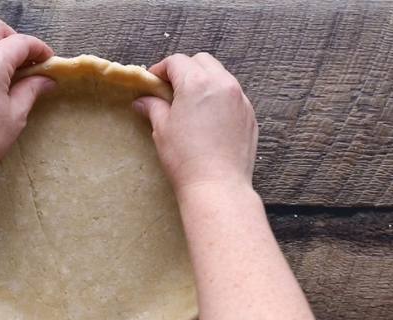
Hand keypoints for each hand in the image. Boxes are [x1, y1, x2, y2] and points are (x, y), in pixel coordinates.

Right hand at [132, 53, 258, 194]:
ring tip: (190, 104)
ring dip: (203, 81)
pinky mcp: (249, 113)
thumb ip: (154, 108)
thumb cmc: (185, 158)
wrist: (217, 184)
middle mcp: (222, 83)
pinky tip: (208, 118)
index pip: (177, 62)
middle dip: (185, 69)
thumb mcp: (162, 130)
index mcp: (196, 83)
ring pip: (220, 75)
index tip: (152, 82)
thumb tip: (143, 101)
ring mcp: (240, 97)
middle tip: (170, 89)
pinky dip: (218, 97)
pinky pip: (233, 94)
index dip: (161, 69)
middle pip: (202, 61)